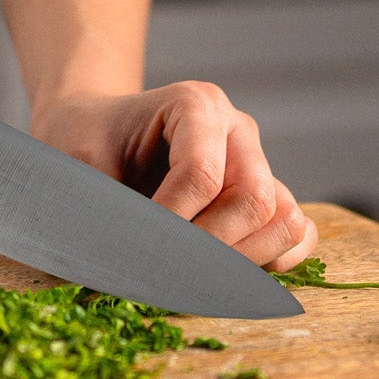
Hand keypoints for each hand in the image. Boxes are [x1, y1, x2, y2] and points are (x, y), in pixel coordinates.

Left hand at [30, 86, 317, 270]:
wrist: (97, 134)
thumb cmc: (86, 142)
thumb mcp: (81, 166)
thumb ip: (107, 208)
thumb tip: (129, 266)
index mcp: (195, 104)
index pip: (201, 175)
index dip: (172, 226)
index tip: (136, 255)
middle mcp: (237, 130)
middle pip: (253, 200)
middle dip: (209, 249)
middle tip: (163, 274)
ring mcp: (258, 163)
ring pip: (283, 221)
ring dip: (241, 261)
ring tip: (188, 274)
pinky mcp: (268, 196)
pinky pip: (296, 235)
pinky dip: (269, 262)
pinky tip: (221, 274)